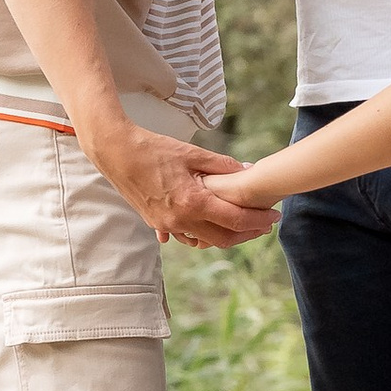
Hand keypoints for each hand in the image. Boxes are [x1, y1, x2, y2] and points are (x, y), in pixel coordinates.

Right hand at [97, 123, 275, 246]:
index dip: (260, 220)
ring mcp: (167, 225)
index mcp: (193, 202)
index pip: (236, 220)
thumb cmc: (153, 149)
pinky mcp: (156, 224)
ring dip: (226, 237)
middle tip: (264, 225)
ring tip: (241, 225)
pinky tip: (210, 226)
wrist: (116, 153)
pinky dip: (201, 235)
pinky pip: (185, 237)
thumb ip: (223, 166)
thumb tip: (249, 171)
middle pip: (224, 239)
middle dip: (248, 234)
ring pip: (204, 242)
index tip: (274, 216)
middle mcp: (180, 220)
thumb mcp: (192, 153)